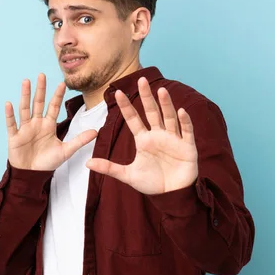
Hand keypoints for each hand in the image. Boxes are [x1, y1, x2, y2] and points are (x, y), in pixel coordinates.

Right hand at [6, 73, 97, 170]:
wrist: (32, 175)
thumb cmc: (47, 162)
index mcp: (48, 125)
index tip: (62, 83)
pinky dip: (10, 114)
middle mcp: (36, 124)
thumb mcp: (66, 151)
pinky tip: (9, 104)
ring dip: (25, 95)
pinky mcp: (15, 137)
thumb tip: (96, 132)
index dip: (57, 96)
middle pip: (39, 103)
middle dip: (41, 89)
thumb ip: (80, 140)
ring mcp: (25, 129)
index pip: (54, 107)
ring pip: (25, 109)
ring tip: (26, 82)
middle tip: (42, 75)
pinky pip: (12, 124)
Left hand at [86, 77, 198, 194]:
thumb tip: (87, 163)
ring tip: (161, 90)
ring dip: (166, 104)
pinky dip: (184, 122)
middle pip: (152, 112)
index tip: (118, 92)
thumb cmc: (152, 183)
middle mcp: (158, 135)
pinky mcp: (187, 146)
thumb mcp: (128, 175)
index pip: (133, 119)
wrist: (171, 195)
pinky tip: (181, 111)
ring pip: (169, 117)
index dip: (126, 106)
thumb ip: (109, 168)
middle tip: (141, 79)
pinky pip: (186, 131)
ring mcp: (173, 139)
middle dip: (147, 97)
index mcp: (144, 139)